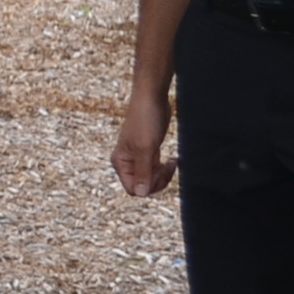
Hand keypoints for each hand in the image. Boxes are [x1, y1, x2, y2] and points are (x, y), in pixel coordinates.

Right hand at [111, 81, 175, 197]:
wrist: (152, 99)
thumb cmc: (146, 120)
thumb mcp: (145, 148)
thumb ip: (143, 172)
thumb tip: (140, 194)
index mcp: (120, 162)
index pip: (133, 188)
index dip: (148, 185)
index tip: (158, 169)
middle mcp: (127, 162)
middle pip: (143, 186)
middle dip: (158, 180)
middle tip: (168, 166)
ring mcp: (137, 157)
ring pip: (151, 179)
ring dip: (163, 174)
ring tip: (172, 162)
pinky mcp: (148, 152)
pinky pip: (155, 169)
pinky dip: (165, 168)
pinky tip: (173, 160)